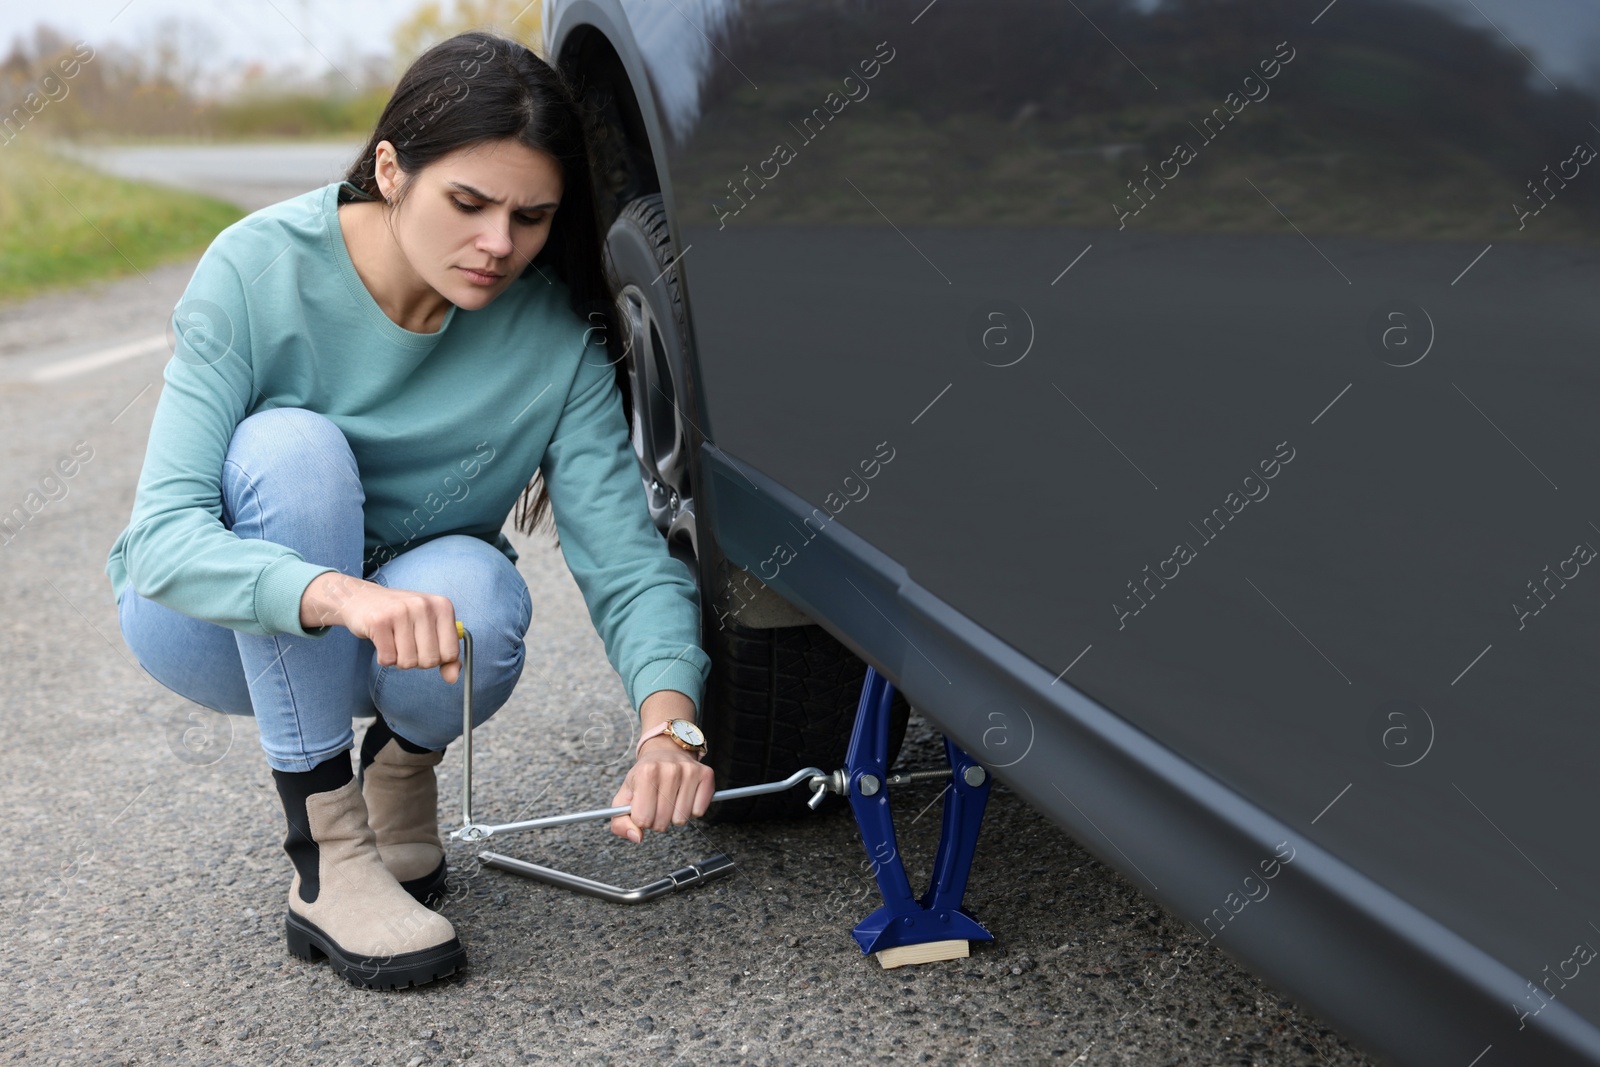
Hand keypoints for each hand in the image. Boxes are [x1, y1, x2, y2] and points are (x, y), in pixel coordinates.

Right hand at [300, 571, 461, 683]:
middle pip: (430, 660)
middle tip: (406, 643)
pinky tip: (381, 640)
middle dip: (417, 660)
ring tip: (393, 640)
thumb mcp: (429, 628)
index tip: (425, 646)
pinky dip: (384, 658)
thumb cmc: (400, 616)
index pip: (451, 653)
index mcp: (442, 606)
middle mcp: (423, 605)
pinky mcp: (378, 621)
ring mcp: (400, 611)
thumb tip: (453, 678)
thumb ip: (446, 654)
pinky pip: (387, 659)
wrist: (361, 598)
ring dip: (398, 659)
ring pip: (408, 662)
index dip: (437, 659)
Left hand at [608, 736, 714, 842]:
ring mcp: (690, 771)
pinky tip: (685, 796)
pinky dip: (691, 810)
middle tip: (657, 803)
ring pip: (681, 819)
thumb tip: (636, 837)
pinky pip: (699, 811)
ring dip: (675, 815)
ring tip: (671, 798)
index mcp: (645, 773)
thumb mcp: (624, 796)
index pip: (642, 819)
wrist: (665, 751)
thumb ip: (621, 822)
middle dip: (658, 819)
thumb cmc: (644, 777)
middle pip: (662, 822)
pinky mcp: (706, 774)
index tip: (643, 806)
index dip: (642, 819)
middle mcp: (669, 769)